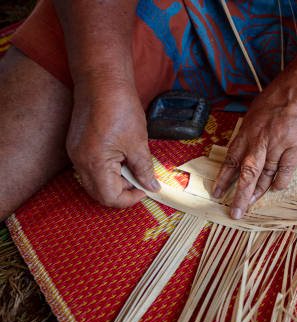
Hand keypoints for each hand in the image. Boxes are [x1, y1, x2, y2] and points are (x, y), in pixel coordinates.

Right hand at [66, 78, 159, 207]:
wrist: (102, 79)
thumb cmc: (120, 107)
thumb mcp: (138, 143)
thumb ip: (144, 170)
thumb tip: (152, 187)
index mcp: (93, 163)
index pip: (109, 198)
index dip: (130, 198)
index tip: (146, 189)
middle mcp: (79, 161)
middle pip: (99, 193)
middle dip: (122, 191)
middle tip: (141, 179)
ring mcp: (75, 153)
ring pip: (94, 181)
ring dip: (115, 180)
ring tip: (132, 163)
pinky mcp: (76, 144)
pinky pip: (90, 167)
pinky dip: (107, 168)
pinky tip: (122, 155)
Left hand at [212, 73, 296, 218]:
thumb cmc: (284, 91)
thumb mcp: (259, 107)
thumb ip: (253, 126)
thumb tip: (249, 140)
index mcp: (248, 129)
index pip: (232, 158)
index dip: (224, 177)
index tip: (217, 191)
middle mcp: (260, 140)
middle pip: (246, 173)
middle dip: (238, 195)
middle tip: (234, 212)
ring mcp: (278, 145)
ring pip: (265, 175)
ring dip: (258, 192)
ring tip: (251, 204)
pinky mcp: (296, 148)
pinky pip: (286, 171)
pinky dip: (280, 181)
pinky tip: (276, 189)